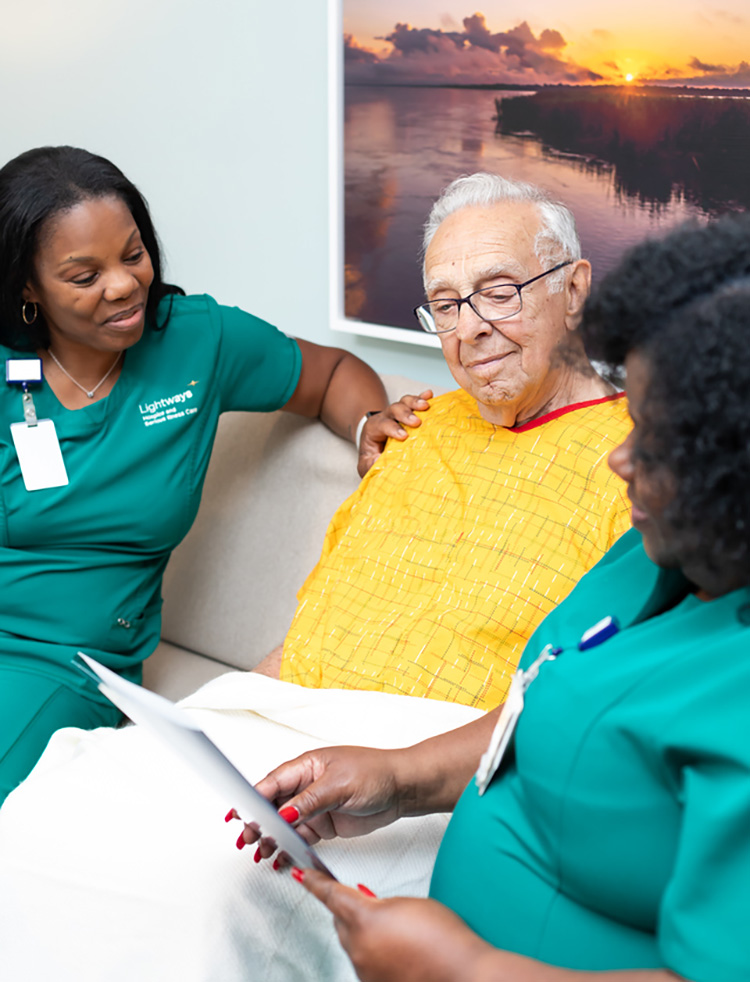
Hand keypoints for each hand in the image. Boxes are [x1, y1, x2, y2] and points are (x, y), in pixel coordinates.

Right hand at [238, 745, 405, 858]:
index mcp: (306, 766)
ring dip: (271, 838)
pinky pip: (300, 837)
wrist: (402, 788)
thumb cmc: (375, 772)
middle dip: (257, 822)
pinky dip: (289, 849)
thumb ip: (308, 802)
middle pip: (273, 805)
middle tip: (246, 840)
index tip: (238, 814)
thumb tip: (283, 814)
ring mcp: (314, 806)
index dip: (252, 798)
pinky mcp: (324, 823)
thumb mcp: (338, 785)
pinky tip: (281, 859)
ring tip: (261, 854)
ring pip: (284, 824)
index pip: (272, 783)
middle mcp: (306, 785)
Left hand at [297, 869, 492, 981]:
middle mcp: (359, 949)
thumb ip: (383, 902)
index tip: (302, 874)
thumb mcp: (410, 904)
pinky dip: (375, 953)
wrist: (464, 975)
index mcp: (365, 920)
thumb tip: (371, 908)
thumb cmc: (445, 940)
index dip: (315, 881)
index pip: (331, 894)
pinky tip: (397, 950)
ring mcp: (366, 972)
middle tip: (366, 900)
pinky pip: (366, 963)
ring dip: (365, 933)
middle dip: (349, 908)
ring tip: (396, 930)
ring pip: (353, 944)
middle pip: (340, 921)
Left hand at [357, 390, 432, 477]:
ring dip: (415, 402)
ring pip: (404, 401)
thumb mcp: (366, 463)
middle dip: (405, 414)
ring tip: (426, 406)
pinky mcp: (408, 412)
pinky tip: (430, 395)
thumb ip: (370, 464)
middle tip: (417, 422)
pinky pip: (414, 401)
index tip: (404, 436)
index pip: (382, 425)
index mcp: (374, 429)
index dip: (392, 429)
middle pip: (393, 409)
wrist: (374, 447)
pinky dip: (422, 397)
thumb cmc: (372, 456)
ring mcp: (398, 413)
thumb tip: (379, 462)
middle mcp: (385, 417)